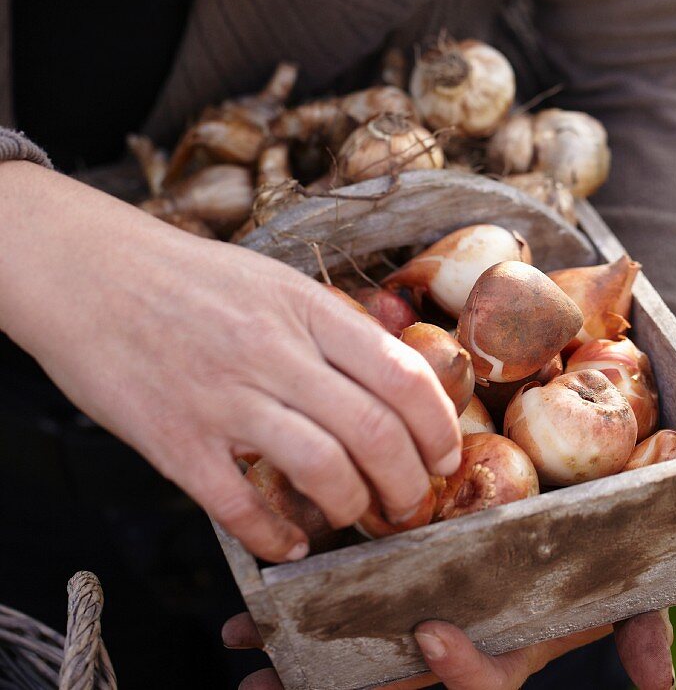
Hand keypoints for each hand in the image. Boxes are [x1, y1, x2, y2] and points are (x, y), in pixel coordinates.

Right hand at [0, 162, 459, 562]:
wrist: (90, 274)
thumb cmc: (185, 276)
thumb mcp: (270, 279)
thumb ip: (327, 324)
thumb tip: (387, 372)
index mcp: (303, 307)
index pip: (400, 372)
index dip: (438, 425)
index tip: (444, 454)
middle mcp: (272, 351)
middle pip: (374, 431)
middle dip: (409, 482)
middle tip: (411, 502)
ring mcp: (224, 397)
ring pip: (323, 469)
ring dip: (353, 507)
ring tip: (355, 515)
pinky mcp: (176, 440)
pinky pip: (240, 507)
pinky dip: (277, 537)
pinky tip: (289, 542)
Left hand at [223, 608, 674, 688]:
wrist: (564, 546)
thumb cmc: (585, 572)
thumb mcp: (621, 600)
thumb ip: (639, 634)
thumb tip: (661, 680)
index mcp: (502, 651)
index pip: (481, 684)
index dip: (461, 670)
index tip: (431, 634)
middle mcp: (452, 645)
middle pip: (390, 680)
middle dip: (330, 686)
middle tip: (271, 679)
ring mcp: (419, 624)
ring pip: (356, 655)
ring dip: (297, 660)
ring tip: (243, 648)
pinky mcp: (396, 588)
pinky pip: (348, 612)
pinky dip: (301, 618)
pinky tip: (254, 610)